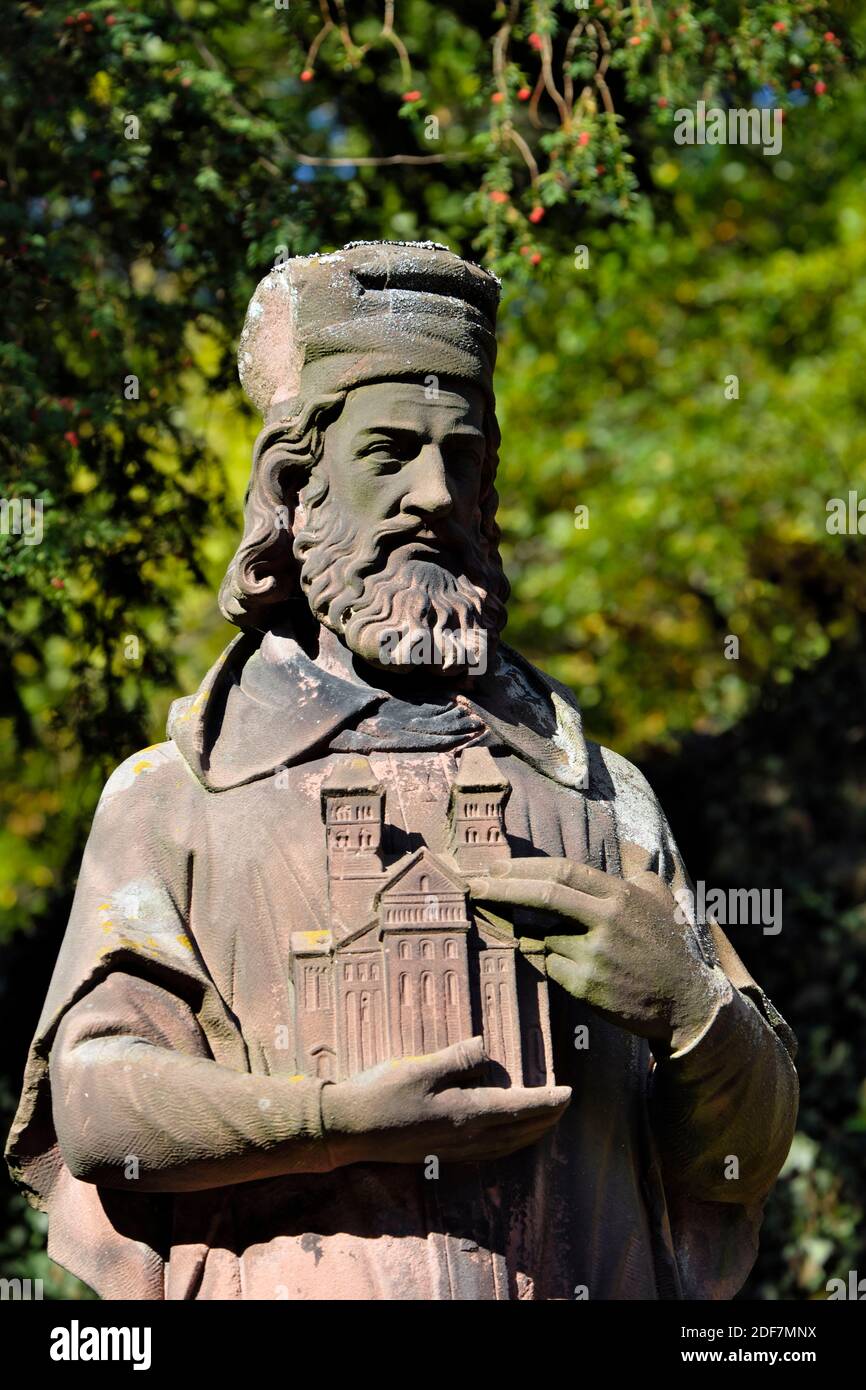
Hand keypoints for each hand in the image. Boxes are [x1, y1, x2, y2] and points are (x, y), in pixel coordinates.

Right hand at [321, 1036, 570, 1165]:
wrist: (350, 1129)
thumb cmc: (383, 1094)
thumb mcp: (421, 1067)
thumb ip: (457, 1059)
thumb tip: (486, 1046)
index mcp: (466, 1113)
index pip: (519, 1107)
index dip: (547, 1101)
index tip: (569, 1093)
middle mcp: (466, 1137)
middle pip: (518, 1130)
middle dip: (546, 1118)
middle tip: (565, 1104)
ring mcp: (453, 1149)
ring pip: (506, 1145)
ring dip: (530, 1133)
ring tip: (545, 1121)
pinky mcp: (441, 1153)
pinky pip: (489, 1152)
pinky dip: (509, 1144)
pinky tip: (505, 1139)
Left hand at [467, 857, 728, 1054]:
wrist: (684, 1002)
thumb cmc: (666, 947)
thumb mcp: (657, 900)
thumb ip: (633, 876)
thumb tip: (618, 861)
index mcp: (619, 895)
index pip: (561, 871)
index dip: (523, 868)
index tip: (494, 867)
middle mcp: (606, 921)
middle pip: (543, 896)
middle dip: (502, 888)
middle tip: (474, 886)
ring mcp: (594, 954)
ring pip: (542, 936)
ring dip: (529, 933)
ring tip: (534, 932)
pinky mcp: (585, 985)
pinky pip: (549, 966)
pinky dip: (547, 961)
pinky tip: (564, 964)